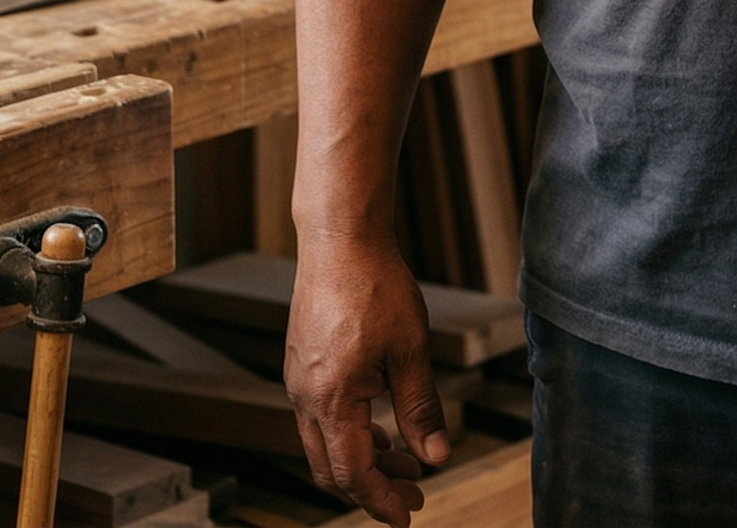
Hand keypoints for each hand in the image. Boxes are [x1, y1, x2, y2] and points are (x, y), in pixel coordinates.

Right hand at [286, 234, 451, 524]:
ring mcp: (299, 381)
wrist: (340, 237)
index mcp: (332, 400)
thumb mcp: (410, 349)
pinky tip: (381, 425)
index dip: (381, 501)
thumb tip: (437, 457)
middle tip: (414, 491)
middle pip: (332, 468)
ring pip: (324, 445)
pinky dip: (350, 433)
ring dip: (363, 459)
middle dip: (373, 488)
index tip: (407, 516)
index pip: (354, 473)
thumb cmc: (376, 285)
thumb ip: (420, 408)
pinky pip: (320, 417)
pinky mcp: (302, 364)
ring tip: (406, 461)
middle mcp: (305, 397)